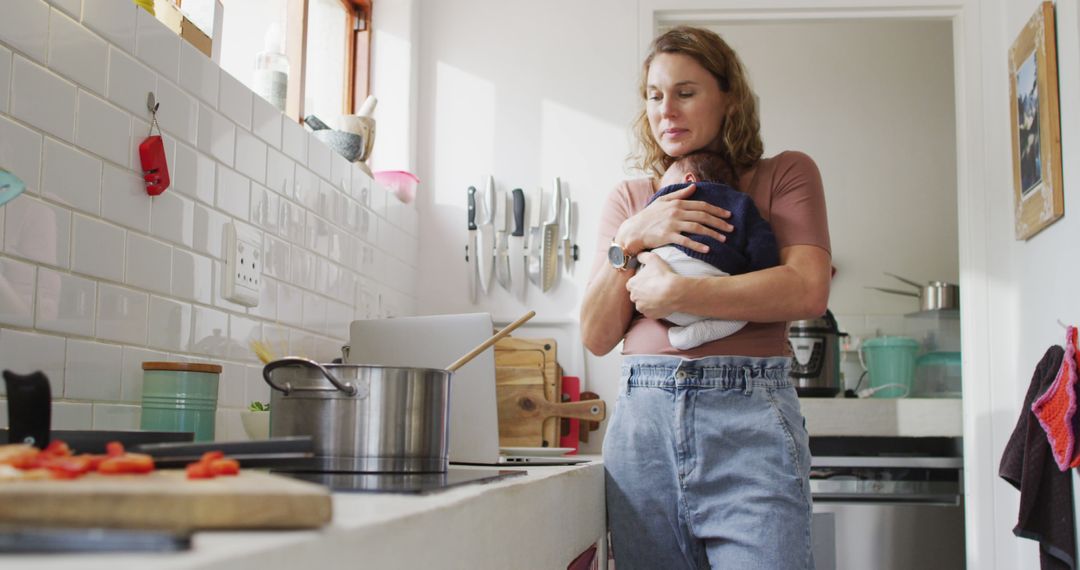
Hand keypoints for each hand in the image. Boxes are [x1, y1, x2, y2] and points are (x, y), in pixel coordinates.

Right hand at [614, 184, 732, 253]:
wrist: (633, 230)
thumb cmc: (648, 216)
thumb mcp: (662, 201)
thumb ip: (679, 194)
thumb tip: (694, 186)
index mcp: (677, 203)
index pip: (701, 205)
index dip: (717, 210)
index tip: (728, 215)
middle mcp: (676, 212)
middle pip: (702, 216)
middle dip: (719, 222)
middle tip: (731, 228)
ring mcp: (672, 224)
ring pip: (697, 227)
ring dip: (712, 233)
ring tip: (724, 239)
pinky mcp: (667, 236)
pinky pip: (686, 241)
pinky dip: (697, 245)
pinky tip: (707, 249)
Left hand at [626, 251, 681, 318]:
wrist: (674, 292)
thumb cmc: (662, 275)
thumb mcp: (652, 259)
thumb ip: (642, 256)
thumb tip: (638, 255)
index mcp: (632, 284)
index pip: (631, 284)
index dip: (639, 282)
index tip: (647, 281)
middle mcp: (634, 297)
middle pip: (636, 295)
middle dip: (643, 292)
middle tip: (654, 288)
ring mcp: (641, 307)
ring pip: (642, 304)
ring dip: (648, 301)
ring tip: (659, 296)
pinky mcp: (650, 315)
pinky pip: (650, 312)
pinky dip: (655, 309)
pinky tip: (662, 303)